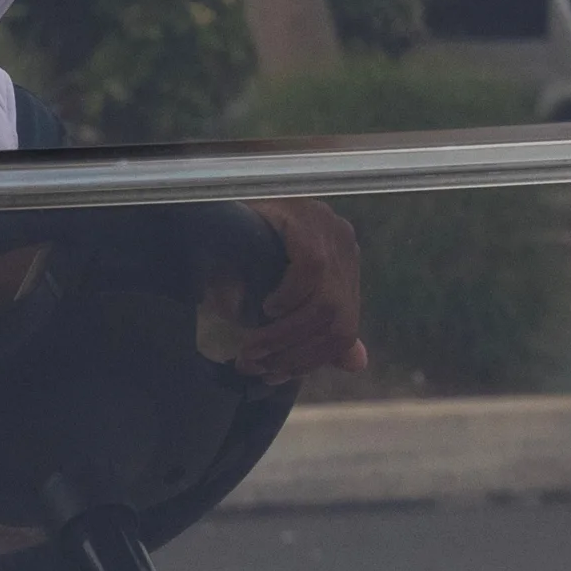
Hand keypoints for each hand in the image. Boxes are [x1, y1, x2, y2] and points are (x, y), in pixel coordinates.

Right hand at [216, 199, 368, 384]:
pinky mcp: (307, 219)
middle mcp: (344, 247)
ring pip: (326, 304)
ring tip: (252, 348)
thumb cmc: (242, 241)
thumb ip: (315, 322)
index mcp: (343, 265)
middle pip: (338, 322)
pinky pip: (311, 269)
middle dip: (296, 354)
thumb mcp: (280, 287)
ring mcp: (328, 230)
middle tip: (254, 366)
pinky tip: (266, 305)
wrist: (214, 193)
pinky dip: (290, 295)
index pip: (344, 328)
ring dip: (286, 335)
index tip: (273, 376)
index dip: (311, 359)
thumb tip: (357, 363)